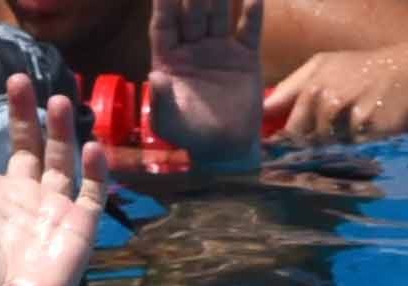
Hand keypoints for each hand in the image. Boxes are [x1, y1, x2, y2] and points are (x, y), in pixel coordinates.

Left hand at [0, 72, 105, 285]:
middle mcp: (15, 195)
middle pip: (19, 141)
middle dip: (18, 109)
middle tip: (17, 78)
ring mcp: (49, 208)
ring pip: (57, 156)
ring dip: (58, 127)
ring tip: (57, 98)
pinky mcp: (78, 225)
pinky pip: (90, 190)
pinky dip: (93, 168)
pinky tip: (90, 145)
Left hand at [147, 0, 266, 163]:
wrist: (226, 149)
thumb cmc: (191, 135)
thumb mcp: (169, 123)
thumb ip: (160, 100)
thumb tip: (155, 78)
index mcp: (169, 57)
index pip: (164, 22)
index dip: (163, 1)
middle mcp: (192, 46)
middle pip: (192, 10)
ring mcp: (219, 49)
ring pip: (219, 13)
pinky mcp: (245, 57)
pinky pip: (249, 30)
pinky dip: (252, 13)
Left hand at [261, 33, 407, 142]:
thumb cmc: (373, 72)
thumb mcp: (334, 68)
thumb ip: (301, 89)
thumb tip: (272, 115)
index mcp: (313, 73)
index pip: (275, 105)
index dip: (269, 129)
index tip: (267, 145)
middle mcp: (322, 87)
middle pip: (296, 132)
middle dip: (306, 141)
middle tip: (326, 137)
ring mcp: (342, 105)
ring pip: (324, 140)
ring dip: (338, 139)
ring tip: (357, 120)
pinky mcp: (362, 122)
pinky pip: (350, 143)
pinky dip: (359, 139)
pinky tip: (372, 123)